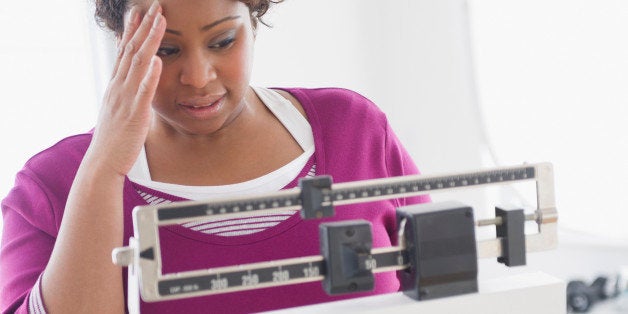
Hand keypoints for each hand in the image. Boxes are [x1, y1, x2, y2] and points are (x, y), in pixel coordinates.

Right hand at [87, 1, 164, 176]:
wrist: (103, 163)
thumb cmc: (115, 140)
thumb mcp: (121, 111)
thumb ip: (129, 95)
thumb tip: (138, 84)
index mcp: (117, 86)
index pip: (124, 52)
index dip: (132, 31)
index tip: (138, 11)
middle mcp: (119, 87)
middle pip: (131, 50)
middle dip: (143, 26)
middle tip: (153, 6)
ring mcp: (125, 99)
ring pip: (138, 64)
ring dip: (149, 40)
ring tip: (159, 20)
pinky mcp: (134, 113)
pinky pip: (143, 91)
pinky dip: (150, 74)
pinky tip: (157, 59)